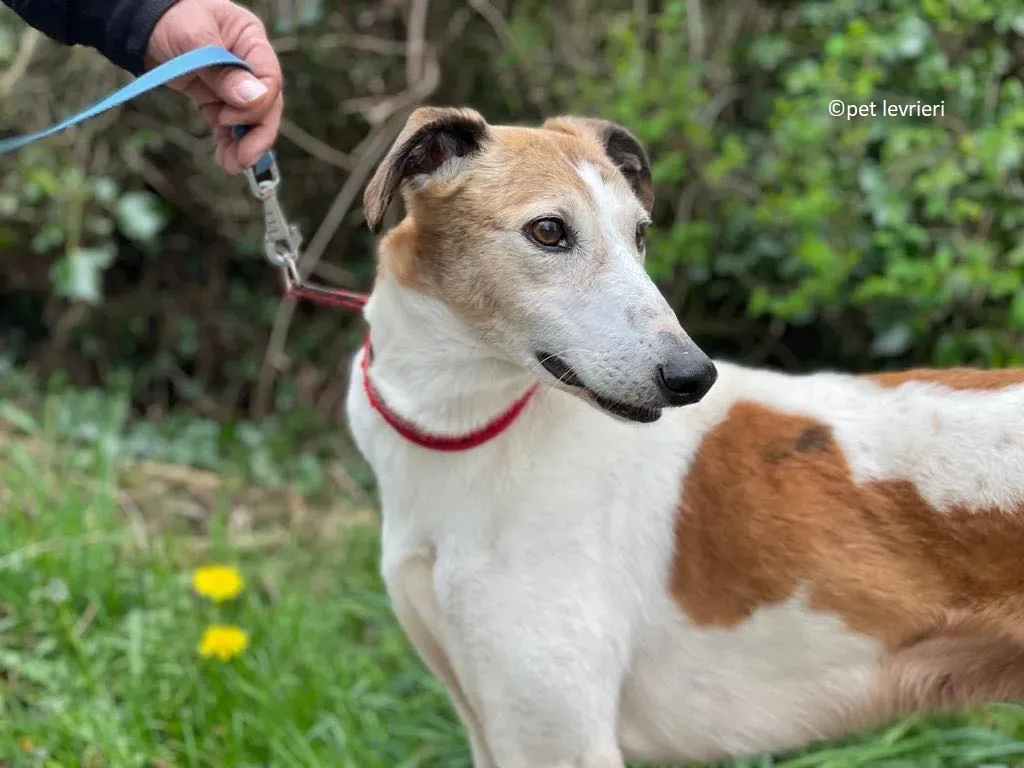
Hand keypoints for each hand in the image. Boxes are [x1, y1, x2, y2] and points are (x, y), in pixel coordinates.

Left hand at [145, 0, 283, 173]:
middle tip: (245, 159)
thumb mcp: (194, 38)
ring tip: (232, 166)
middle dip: (256, 134)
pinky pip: (228, 125)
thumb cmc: (169, 16)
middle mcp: (248, 64)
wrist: (139, 21)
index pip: (270, 79)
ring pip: (248, 119)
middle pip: (265, 104)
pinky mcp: (216, 98)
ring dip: (243, 144)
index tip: (230, 118)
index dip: (257, 104)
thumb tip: (255, 99)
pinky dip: (228, 143)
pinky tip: (225, 159)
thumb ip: (224, 70)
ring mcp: (233, 83)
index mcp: (250, 40)